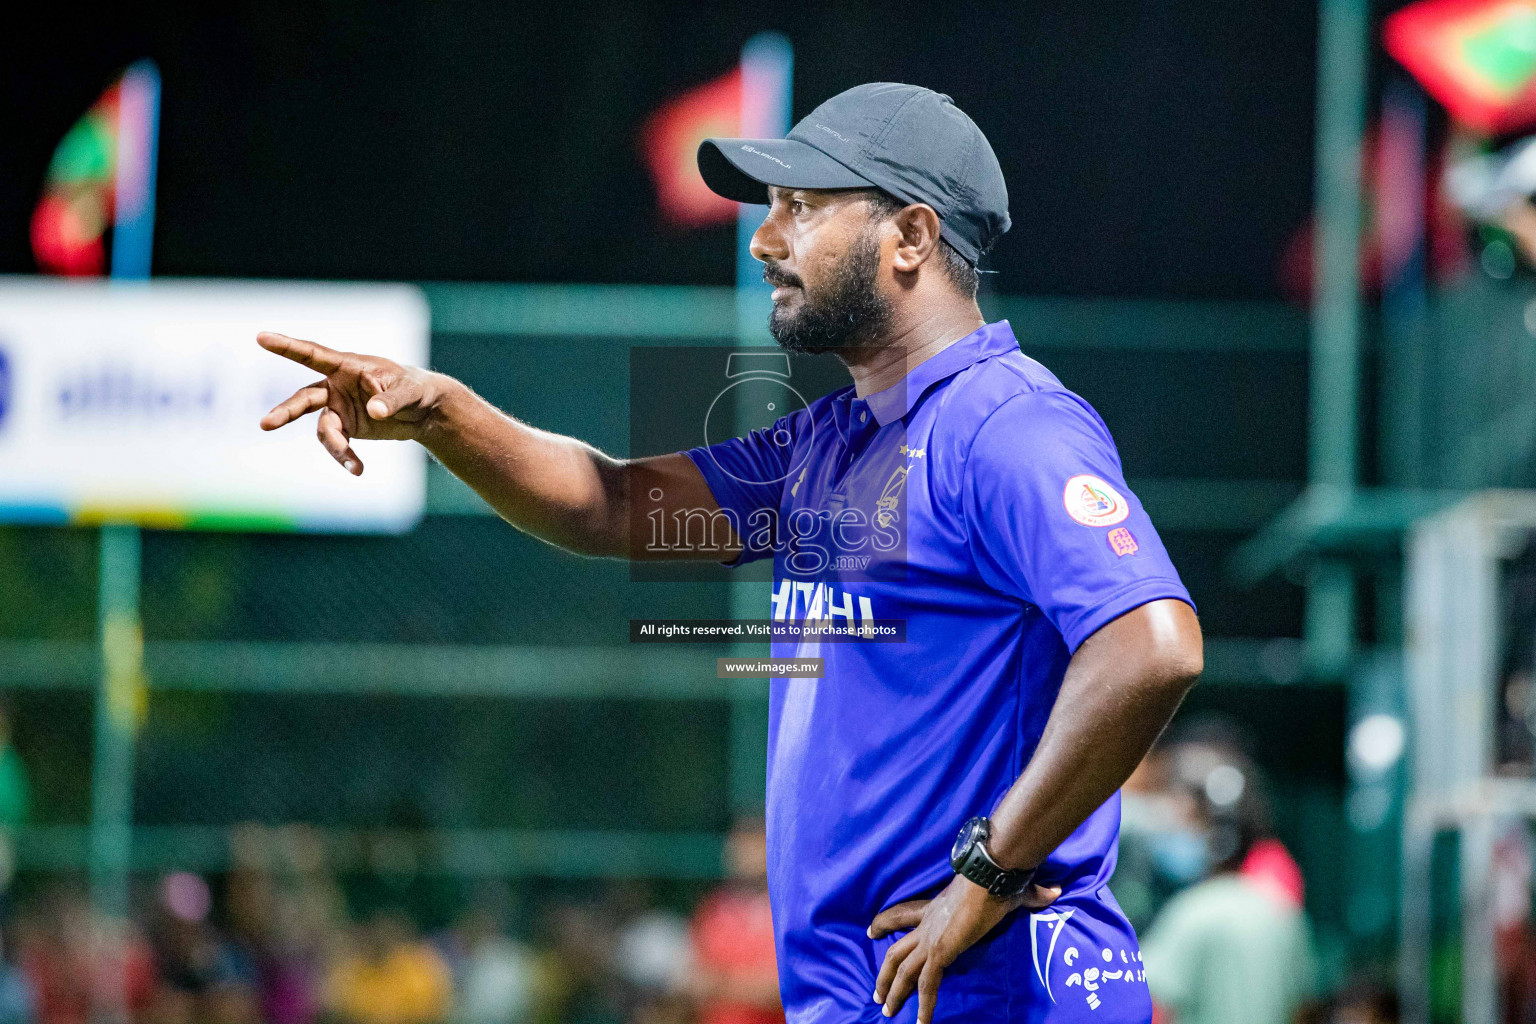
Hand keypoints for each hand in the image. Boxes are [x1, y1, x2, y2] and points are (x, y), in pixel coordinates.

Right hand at [257, 332, 448, 474]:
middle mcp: (336, 386)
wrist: (423, 410)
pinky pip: (338, 444)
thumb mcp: (409, 392)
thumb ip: (390, 400)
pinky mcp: (346, 427)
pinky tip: (357, 469)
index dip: (287, 347)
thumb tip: (373, 411)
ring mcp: (338, 408)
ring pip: (324, 428)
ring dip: (336, 447)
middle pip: (305, 398)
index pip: (313, 355)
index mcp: (348, 366)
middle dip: (286, 411)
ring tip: (354, 466)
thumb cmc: (415, 389)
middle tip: (266, 424)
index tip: (261, 337)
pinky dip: (345, 457)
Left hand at [868, 874, 1059, 1023]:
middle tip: (877, 992)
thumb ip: (1031, 895)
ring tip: (887, 1011)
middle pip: (896, 950)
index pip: (903, 915)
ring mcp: (931, 938)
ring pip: (903, 970)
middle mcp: (927, 924)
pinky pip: (927, 984)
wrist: (991, 873)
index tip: (871, 931)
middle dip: (884, 972)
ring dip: (894, 992)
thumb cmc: (998, 878)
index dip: (885, 923)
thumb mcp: (1011, 891)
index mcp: (936, 908)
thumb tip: (1053, 892)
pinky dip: (924, 1006)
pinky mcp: (940, 951)